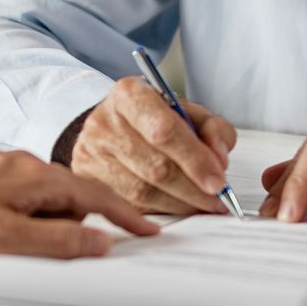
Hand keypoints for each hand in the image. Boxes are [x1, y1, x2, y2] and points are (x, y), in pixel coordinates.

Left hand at [0, 151, 157, 258]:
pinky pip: (27, 202)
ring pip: (47, 206)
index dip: (127, 217)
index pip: (98, 197)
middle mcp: (31, 166)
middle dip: (62, 234)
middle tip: (24, 249)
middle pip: (71, 205)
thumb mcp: (2, 238)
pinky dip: (23, 222)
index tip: (150, 232)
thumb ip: (55, 244)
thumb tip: (100, 246)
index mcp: (39, 178)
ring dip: (36, 230)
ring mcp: (13, 169)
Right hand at [69, 77, 238, 214]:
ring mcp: (91, 155)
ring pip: (143, 192)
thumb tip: (219, 159)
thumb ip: (213, 129)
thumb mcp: (188, 111)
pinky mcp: (87, 182)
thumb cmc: (153, 118)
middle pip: (156, 167)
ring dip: (180, 204)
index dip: (195, 159)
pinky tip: (179, 207)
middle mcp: (104, 123)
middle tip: (217, 199)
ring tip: (203, 205)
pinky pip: (130, 206)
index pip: (165, 131)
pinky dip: (161, 210)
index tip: (218, 181)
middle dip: (193, 189)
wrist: (111, 126)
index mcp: (129, 95)